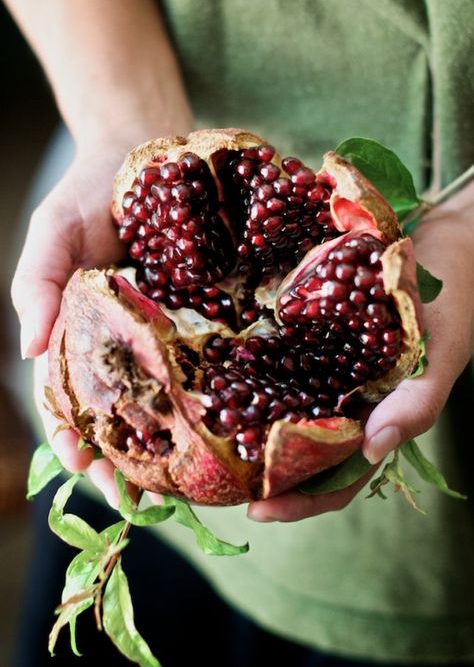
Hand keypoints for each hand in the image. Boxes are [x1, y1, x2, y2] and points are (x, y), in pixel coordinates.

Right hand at [17, 132, 190, 507]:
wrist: (145, 150)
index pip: (66, 396)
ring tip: (174, 487)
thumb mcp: (53, 232)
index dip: (71, 435)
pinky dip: (198, 401)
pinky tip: (214, 432)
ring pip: (156, 400)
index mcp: (76, 330)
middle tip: (135, 499)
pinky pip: (196, 364)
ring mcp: (158, 332)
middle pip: (114, 413)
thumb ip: (36, 285)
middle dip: (118, 460)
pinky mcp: (197, 316)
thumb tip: (31, 349)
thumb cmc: (91, 193)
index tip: (84, 467)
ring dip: (160, 447)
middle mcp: (117, 340)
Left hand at [248, 183, 473, 521]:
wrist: (448, 243)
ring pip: (287, 410)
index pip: (340, 478)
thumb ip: (418, 402)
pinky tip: (228, 370)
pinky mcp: (317, 335)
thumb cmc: (455, 299)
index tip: (256, 509)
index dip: (302, 502)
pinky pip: (285, 360)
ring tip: (210, 432)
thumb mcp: (442, 352)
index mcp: (381, 419)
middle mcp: (351, 401)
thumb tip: (374, 447)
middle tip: (216, 477)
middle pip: (302, 454)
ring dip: (253, 426)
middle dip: (262, 472)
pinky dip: (261, 371)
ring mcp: (331, 369)